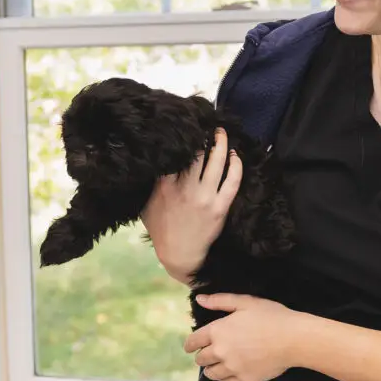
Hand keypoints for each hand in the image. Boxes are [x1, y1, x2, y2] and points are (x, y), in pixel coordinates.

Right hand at [140, 128, 241, 282]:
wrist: (180, 255)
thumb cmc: (161, 230)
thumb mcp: (145, 206)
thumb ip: (148, 185)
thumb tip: (147, 164)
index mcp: (164, 186)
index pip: (174, 154)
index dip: (181, 138)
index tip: (183, 126)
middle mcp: (185, 189)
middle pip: (197, 154)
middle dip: (202, 136)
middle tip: (205, 125)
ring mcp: (205, 198)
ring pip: (216, 163)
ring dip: (220, 144)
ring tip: (221, 133)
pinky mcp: (220, 207)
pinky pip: (232, 181)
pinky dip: (236, 165)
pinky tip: (235, 154)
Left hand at [184, 294, 302, 380]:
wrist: (293, 339)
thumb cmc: (271, 316)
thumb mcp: (245, 302)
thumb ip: (220, 301)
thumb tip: (199, 299)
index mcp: (218, 331)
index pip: (193, 342)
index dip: (190, 344)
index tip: (190, 346)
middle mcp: (220, 351)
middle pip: (201, 359)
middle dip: (202, 356)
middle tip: (207, 354)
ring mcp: (232, 367)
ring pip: (211, 373)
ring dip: (211, 369)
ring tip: (218, 364)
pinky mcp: (244, 379)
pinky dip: (224, 378)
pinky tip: (229, 373)